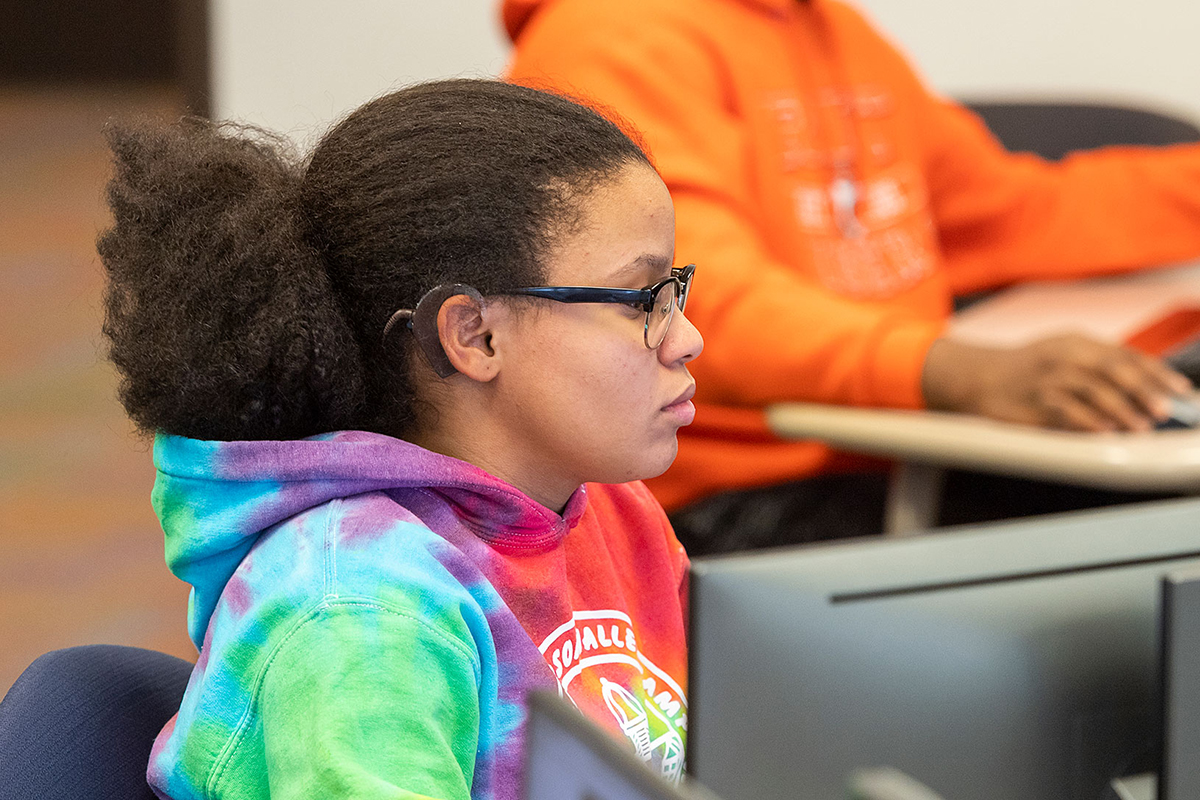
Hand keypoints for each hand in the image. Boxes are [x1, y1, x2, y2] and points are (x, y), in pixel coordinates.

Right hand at [921, 334, 1192, 431]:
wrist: (975, 376)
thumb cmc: (1024, 371)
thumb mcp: (1062, 356)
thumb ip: (1097, 368)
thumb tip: (1143, 391)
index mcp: (1077, 342)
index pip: (1126, 355)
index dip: (1157, 373)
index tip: (1182, 391)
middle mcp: (1064, 355)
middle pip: (1114, 369)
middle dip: (1144, 390)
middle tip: (1165, 409)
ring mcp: (1048, 376)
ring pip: (1094, 390)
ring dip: (1122, 410)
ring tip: (1141, 427)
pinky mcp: (1032, 399)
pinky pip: (1067, 411)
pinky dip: (1089, 422)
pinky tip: (1106, 433)